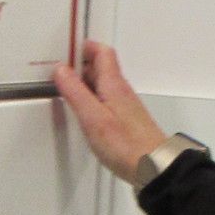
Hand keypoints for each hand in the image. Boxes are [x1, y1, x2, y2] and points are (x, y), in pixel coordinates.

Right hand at [54, 41, 167, 183]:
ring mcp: (124, 106)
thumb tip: (61, 70)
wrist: (154, 167)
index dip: (84, 47)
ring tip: (67, 91)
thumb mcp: (93, 117)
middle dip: (80, 65)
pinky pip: (106, 101)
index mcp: (113, 84)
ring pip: (102, 84)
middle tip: (61, 71)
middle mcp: (121, 91)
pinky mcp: (125, 120)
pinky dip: (91, 100)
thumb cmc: (127, 145)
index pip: (102, 52)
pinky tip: (84, 113)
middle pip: (101, 67)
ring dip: (84, 83)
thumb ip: (75, 92)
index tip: (66, 51)